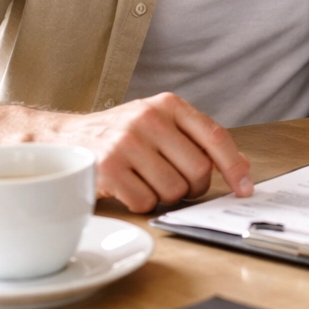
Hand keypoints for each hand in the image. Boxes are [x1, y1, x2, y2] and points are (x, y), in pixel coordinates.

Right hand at [44, 92, 252, 211]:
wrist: (62, 139)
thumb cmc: (118, 135)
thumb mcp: (158, 123)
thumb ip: (195, 138)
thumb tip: (241, 167)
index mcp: (168, 104)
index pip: (215, 137)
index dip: (235, 166)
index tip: (246, 188)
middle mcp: (149, 118)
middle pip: (198, 170)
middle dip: (193, 186)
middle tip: (178, 185)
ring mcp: (127, 142)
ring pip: (174, 189)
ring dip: (165, 196)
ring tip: (147, 182)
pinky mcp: (108, 168)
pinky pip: (146, 201)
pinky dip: (142, 203)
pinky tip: (128, 189)